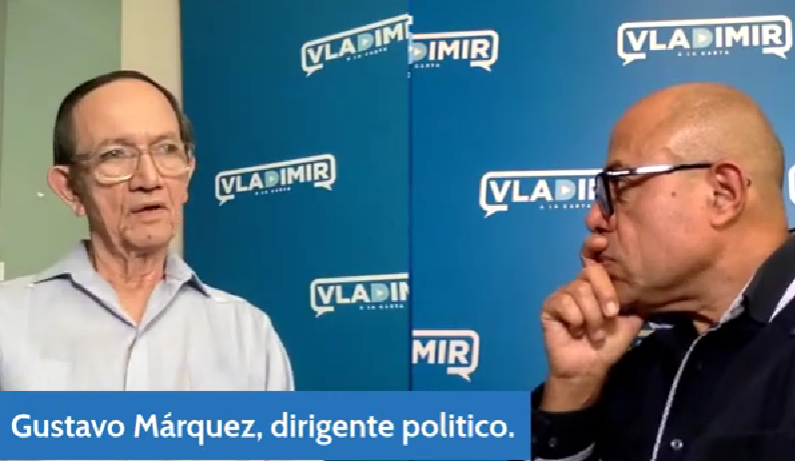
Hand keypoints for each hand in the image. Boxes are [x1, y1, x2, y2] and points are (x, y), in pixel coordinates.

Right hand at [539, 234, 643, 411]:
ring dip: (592, 316)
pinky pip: (564, 302)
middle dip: (604, 293)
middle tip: (611, 314)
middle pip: (590, 272)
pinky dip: (575, 319)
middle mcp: (579, 285)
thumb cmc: (608, 345)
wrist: (589, 368)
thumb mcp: (629, 320)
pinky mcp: (549, 306)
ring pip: (579, 290)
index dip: (594, 246)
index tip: (602, 241)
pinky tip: (576, 331)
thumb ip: (633, 299)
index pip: (595, 259)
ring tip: (594, 334)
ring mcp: (563, 295)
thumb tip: (644, 278)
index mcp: (597, 286)